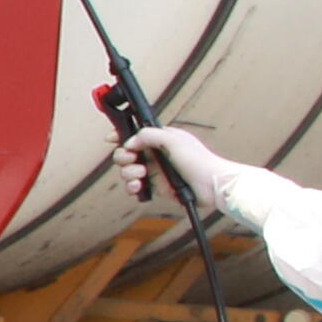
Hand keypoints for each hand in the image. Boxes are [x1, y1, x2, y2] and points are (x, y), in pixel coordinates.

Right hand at [124, 124, 244, 215]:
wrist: (211, 185)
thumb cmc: (198, 160)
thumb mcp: (172, 139)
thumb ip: (148, 135)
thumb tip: (129, 142)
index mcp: (159, 139)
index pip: (134, 134)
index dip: (120, 135)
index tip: (111, 139)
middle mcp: (154, 154)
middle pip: (125, 153)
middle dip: (123, 156)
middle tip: (132, 159)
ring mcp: (154, 171)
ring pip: (127, 171)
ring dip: (128, 173)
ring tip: (141, 174)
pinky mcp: (155, 187)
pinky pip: (135, 187)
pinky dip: (132, 187)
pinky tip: (138, 186)